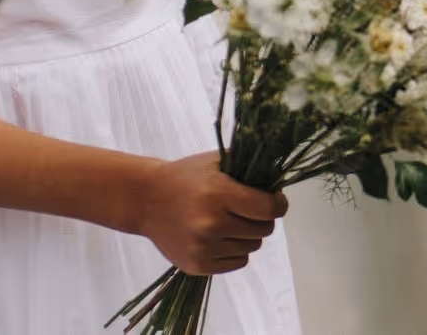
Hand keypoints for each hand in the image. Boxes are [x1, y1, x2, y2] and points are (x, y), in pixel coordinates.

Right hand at [134, 153, 286, 276]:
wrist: (147, 201)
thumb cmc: (187, 176)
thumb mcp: (218, 161)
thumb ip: (248, 168)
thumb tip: (278, 177)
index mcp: (219, 194)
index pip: (268, 208)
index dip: (278, 204)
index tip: (276, 199)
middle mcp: (212, 224)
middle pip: (263, 229)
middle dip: (264, 218)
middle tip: (252, 209)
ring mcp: (203, 248)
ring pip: (252, 247)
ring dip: (250, 235)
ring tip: (235, 221)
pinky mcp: (196, 265)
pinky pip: (237, 263)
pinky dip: (238, 251)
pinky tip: (226, 236)